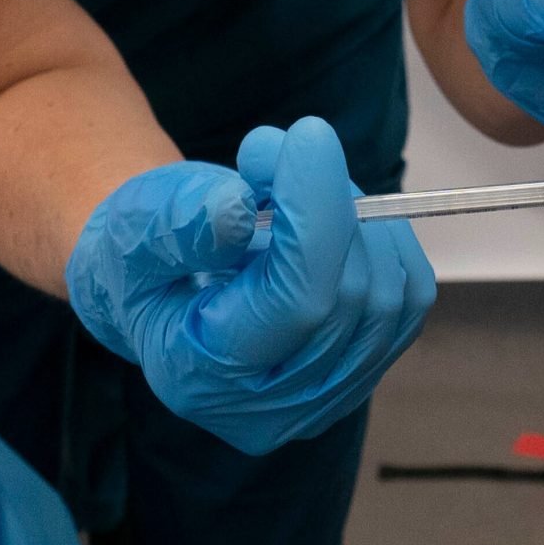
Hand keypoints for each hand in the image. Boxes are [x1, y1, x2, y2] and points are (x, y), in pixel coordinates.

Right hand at [65, 118, 435, 454]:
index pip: (297, 302)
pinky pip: (409, 295)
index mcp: (204, 377)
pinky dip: (384, 238)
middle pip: (353, 295)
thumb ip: (178, 224)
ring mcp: (325, 397)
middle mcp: (272, 409)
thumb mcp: (134, 229)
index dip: (316, 211)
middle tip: (281, 148)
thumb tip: (236, 211)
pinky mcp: (363, 368)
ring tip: (298, 181)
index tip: (308, 136)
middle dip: (331, 200)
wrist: (159, 283)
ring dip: (360, 215)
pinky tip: (331, 215)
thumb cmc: (140, 255)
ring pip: (392, 294)